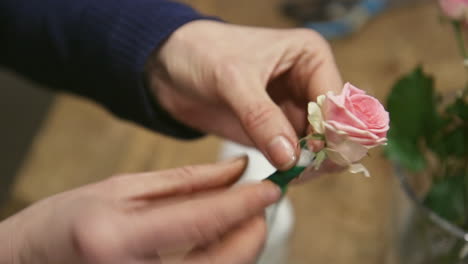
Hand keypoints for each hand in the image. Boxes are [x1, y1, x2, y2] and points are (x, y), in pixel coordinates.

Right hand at [0, 157, 280, 263]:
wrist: (31, 263)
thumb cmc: (67, 220)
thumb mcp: (122, 187)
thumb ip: (186, 182)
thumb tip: (236, 172)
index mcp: (118, 239)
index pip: (202, 221)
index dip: (244, 204)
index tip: (272, 187)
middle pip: (223, 261)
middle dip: (252, 230)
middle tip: (260, 201)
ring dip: (241, 243)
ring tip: (239, 213)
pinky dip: (223, 256)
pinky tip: (219, 234)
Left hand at [147, 20, 342, 169]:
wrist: (171, 67)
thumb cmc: (202, 54)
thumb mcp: (232, 79)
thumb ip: (262, 117)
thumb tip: (291, 157)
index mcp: (310, 57)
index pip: (337, 100)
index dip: (331, 131)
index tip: (314, 157)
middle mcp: (308, 83)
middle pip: (334, 126)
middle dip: (323, 151)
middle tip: (300, 171)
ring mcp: (293, 109)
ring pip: (318, 145)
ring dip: (309, 163)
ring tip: (289, 175)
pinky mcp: (276, 130)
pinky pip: (295, 155)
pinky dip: (292, 168)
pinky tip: (282, 176)